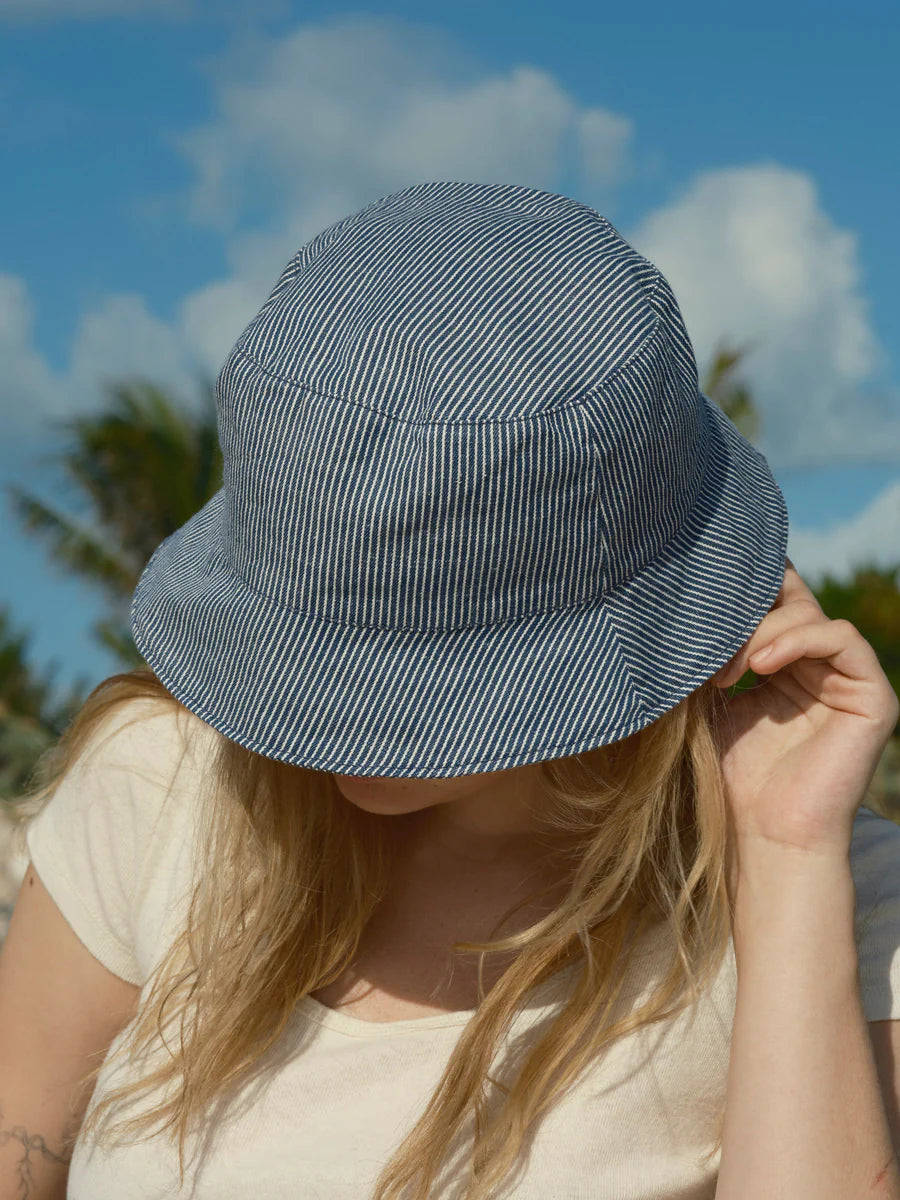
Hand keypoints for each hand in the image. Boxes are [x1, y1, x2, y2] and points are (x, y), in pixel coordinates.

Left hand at [710, 556, 898, 859]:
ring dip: (762, 632)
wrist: (768, 834)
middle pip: (790, 597)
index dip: (737, 591)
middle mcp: (820, 664)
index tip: (695, 605)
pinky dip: (796, 641)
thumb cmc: (736, 776)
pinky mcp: (873, 695)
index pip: (771, 601)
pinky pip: (841, 638)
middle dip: (747, 607)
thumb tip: (684, 606)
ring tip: (727, 670)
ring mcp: (850, 678)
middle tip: (708, 634)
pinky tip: (760, 666)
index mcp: (786, 662)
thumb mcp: (715, 701)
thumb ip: (713, 653)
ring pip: (810, 615)